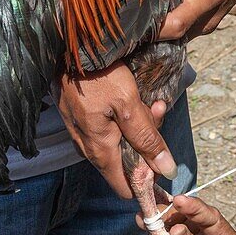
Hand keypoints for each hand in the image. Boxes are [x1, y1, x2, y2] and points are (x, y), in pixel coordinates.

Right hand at [55, 61, 175, 198]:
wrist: (68, 47)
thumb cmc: (99, 74)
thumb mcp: (129, 105)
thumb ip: (147, 138)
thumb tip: (167, 170)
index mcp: (99, 150)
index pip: (123, 187)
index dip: (146, 181)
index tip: (162, 162)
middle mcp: (86, 147)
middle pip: (124, 162)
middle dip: (147, 143)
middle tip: (158, 112)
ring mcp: (80, 132)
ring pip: (118, 141)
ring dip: (138, 126)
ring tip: (149, 101)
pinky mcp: (79, 116)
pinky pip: (107, 127)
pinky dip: (124, 117)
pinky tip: (132, 97)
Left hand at [130, 0, 235, 39]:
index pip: (173, 27)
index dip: (150, 29)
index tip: (128, 23)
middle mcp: (208, 15)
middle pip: (173, 37)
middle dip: (150, 32)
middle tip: (124, 20)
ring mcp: (211, 20)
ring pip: (181, 36)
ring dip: (162, 31)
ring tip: (135, 18)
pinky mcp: (212, 18)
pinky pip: (188, 31)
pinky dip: (173, 26)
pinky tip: (154, 14)